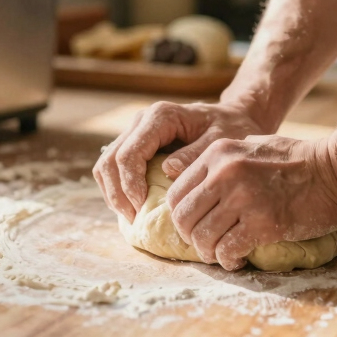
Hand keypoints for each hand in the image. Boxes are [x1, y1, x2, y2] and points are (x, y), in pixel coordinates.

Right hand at [93, 101, 267, 221]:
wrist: (231, 117)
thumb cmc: (230, 128)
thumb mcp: (220, 140)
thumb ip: (195, 154)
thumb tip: (168, 170)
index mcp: (160, 116)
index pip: (129, 154)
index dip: (130, 184)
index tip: (142, 209)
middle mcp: (142, 121)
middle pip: (111, 159)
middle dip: (117, 193)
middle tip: (133, 220)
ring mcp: (135, 132)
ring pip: (106, 164)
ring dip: (113, 193)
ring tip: (131, 217)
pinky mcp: (135, 144)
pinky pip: (114, 167)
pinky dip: (117, 189)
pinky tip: (132, 207)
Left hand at [165, 134, 336, 269]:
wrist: (336, 171)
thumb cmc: (299, 159)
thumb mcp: (254, 144)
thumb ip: (226, 160)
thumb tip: (203, 181)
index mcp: (218, 154)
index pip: (177, 193)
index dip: (181, 216)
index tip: (194, 226)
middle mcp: (224, 174)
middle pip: (184, 217)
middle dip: (190, 237)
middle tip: (206, 244)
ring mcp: (243, 198)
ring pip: (203, 237)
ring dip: (209, 252)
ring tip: (222, 254)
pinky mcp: (262, 223)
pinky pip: (228, 250)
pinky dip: (228, 260)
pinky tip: (237, 260)